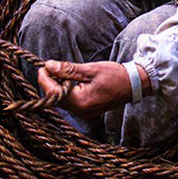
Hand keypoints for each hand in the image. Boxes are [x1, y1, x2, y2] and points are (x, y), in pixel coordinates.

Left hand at [37, 60, 152, 119]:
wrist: (133, 85)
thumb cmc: (115, 75)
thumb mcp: (90, 69)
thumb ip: (68, 69)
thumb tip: (48, 65)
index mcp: (81, 102)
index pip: (53, 93)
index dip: (45, 79)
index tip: (44, 65)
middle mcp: (80, 111)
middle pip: (54, 98)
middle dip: (50, 82)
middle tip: (52, 66)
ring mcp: (82, 113)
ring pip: (60, 100)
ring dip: (57, 86)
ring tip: (63, 71)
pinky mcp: (85, 110)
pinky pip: (69, 101)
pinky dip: (66, 90)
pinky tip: (71, 80)